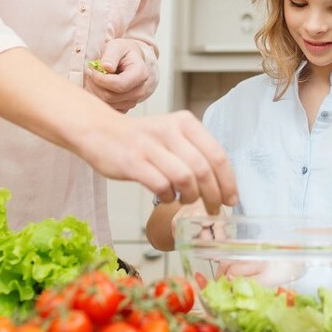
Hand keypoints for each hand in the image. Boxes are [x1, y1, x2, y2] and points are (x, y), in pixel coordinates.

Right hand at [79, 109, 237, 213]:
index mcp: (185, 123)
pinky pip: (160, 185)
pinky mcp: (133, 162)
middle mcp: (170, 131)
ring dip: (190, 196)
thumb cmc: (141, 139)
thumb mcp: (172, 135)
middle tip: (213, 209)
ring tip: (186, 201)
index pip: (217, 154)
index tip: (231, 199)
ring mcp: (150, 146)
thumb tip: (221, 184)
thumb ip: (194, 152)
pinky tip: (165, 197)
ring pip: (185, 178)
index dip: (228, 181)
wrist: (100, 131)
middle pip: (203, 169)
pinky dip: (167, 197)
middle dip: (213, 194)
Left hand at [85, 38, 156, 111]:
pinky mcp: (124, 108)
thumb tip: (107, 67)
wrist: (128, 61)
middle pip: (111, 96)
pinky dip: (98, 100)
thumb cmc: (122, 52)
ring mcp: (133, 101)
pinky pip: (107, 109)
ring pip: (107, 104)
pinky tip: (96, 87)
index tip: (90, 69)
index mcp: (141, 74)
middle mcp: (140, 90)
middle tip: (88, 73)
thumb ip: (111, 55)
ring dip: (94, 92)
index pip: (119, 84)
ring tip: (92, 79)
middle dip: (94, 85)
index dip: (100, 79)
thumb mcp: (116, 46)